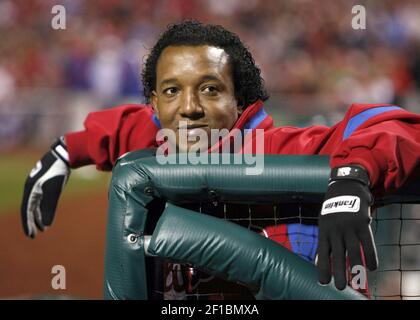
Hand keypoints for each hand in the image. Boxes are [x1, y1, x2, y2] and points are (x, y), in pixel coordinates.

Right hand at [21, 137, 69, 237]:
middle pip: (30, 209)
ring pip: (36, 205)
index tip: (30, 235)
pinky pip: (42, 200)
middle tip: (34, 235)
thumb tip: (46, 226)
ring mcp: (38, 186)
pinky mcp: (46, 184)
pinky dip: (44, 209)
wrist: (63, 155)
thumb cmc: (57, 172)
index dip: (27, 223)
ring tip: (43, 228)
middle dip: (32, 222)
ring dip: (39, 217)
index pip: (26, 210)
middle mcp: (32, 188)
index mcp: (30, 190)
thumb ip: (49, 208)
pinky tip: (48, 215)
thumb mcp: (54, 191)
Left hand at [317, 165, 377, 289]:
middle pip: (337, 254)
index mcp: (324, 230)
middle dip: (338, 272)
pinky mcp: (362, 222)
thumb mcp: (324, 222)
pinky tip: (373, 267)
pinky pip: (367, 242)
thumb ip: (325, 240)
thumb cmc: (333, 208)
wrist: (345, 186)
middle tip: (340, 287)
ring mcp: (348, 226)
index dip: (322, 267)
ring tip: (357, 281)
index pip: (322, 253)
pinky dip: (371, 255)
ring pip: (352, 250)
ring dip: (355, 267)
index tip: (323, 282)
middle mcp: (335, 229)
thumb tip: (320, 261)